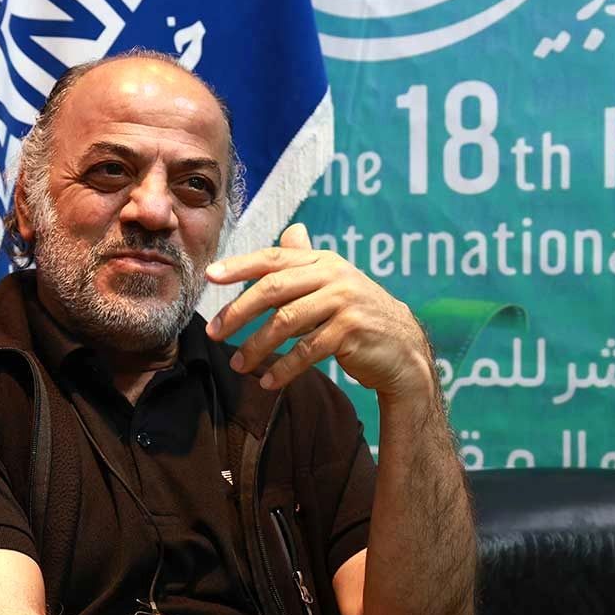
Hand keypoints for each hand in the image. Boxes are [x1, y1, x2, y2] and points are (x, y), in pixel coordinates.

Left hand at [204, 224, 433, 399]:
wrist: (404, 349)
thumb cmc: (359, 316)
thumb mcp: (335, 284)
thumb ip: (308, 262)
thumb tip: (291, 231)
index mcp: (323, 262)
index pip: (273, 259)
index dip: (239, 266)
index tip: (210, 276)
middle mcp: (333, 276)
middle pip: (273, 289)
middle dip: (238, 311)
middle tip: (214, 332)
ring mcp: (344, 302)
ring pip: (286, 322)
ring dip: (256, 346)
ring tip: (237, 364)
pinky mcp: (351, 332)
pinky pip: (306, 351)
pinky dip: (284, 369)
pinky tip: (269, 382)